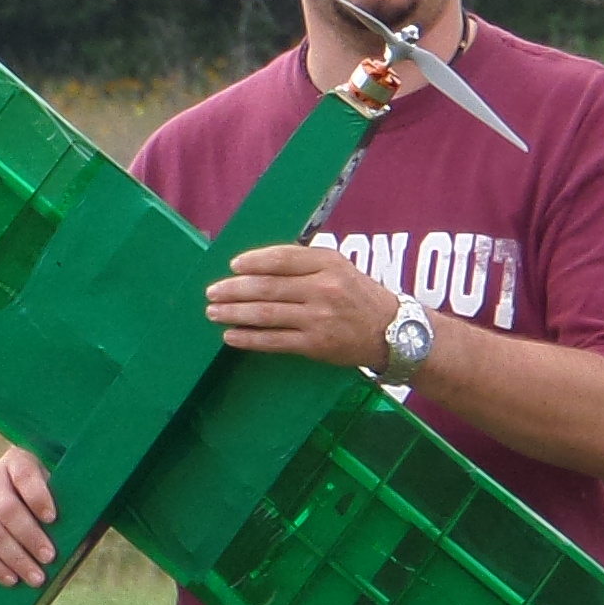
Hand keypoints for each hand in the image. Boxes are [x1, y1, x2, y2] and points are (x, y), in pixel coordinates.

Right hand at [0, 444, 58, 584]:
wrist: (17, 495)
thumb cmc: (48, 495)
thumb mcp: (57, 487)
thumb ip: (64, 500)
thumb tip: (75, 530)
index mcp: (17, 459)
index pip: (25, 475)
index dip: (37, 497)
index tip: (52, 519)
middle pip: (7, 509)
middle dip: (30, 536)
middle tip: (49, 558)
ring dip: (15, 558)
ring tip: (36, 577)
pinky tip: (11, 579)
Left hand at [205, 241, 403, 372]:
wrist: (391, 331)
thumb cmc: (358, 295)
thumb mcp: (339, 268)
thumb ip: (304, 263)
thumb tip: (257, 265)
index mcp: (328, 263)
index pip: (282, 258)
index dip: (253, 261)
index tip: (232, 266)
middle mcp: (323, 288)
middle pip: (267, 287)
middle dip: (233, 289)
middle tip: (211, 291)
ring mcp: (318, 318)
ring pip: (266, 314)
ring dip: (233, 313)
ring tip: (213, 312)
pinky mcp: (315, 345)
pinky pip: (274, 341)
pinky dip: (248, 338)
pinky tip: (231, 336)